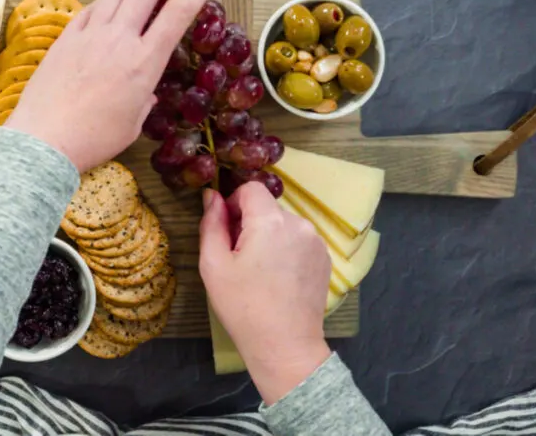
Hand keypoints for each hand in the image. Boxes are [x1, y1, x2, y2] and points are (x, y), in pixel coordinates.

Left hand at [4, 0, 221, 171]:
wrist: (44, 140)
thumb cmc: (93, 140)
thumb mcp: (132, 124)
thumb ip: (143, 101)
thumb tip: (145, 93)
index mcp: (143, 63)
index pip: (177, 14)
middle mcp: (118, 40)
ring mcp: (89, 36)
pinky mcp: (65, 39)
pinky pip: (90, 10)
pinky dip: (105, 1)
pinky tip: (107, 4)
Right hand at [199, 183, 331, 404]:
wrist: (284, 345)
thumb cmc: (242, 306)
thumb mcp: (213, 264)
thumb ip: (211, 223)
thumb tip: (212, 197)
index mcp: (270, 221)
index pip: (251, 189)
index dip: (233, 204)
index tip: (226, 231)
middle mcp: (299, 224)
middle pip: (267, 208)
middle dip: (250, 223)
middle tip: (238, 258)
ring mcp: (316, 242)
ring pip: (283, 224)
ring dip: (268, 236)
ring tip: (258, 271)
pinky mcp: (324, 259)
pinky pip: (298, 241)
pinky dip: (285, 250)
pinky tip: (277, 278)